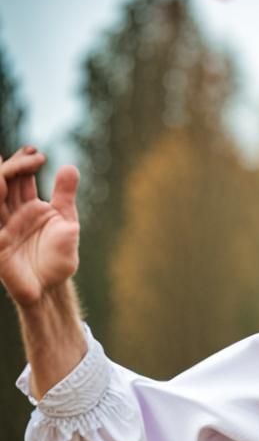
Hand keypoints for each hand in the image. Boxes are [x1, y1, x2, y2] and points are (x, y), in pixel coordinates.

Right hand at [0, 148, 79, 307]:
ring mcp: (2, 228)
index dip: (25, 164)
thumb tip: (70, 167)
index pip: (20, 179)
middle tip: (31, 157)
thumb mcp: (66, 223)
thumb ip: (64, 196)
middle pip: (4, 183)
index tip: (37, 153)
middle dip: (14, 168)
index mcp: (28, 207)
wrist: (52, 288)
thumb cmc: (59, 257)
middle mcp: (11, 214)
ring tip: (6, 168)